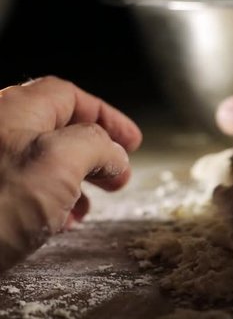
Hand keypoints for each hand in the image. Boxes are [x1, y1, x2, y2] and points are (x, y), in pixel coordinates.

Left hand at [0, 76, 141, 270]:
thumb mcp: (57, 163)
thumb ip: (95, 145)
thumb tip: (112, 152)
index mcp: (13, 110)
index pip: (69, 96)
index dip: (106, 116)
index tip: (132, 141)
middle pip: (55, 127)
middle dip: (93, 151)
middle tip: (116, 175)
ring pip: (39, 159)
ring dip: (73, 179)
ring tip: (88, 206)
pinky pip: (19, 186)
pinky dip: (48, 199)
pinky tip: (56, 222)